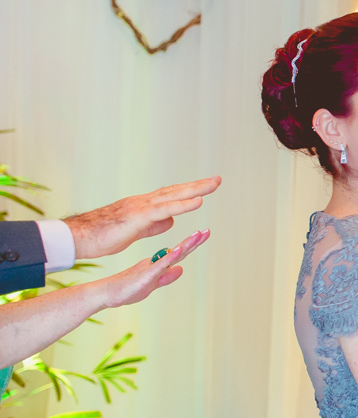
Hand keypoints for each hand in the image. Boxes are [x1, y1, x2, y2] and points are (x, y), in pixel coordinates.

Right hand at [65, 176, 220, 259]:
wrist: (80, 238)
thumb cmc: (103, 235)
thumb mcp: (135, 232)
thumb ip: (153, 225)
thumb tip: (171, 221)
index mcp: (143, 206)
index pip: (170, 195)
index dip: (187, 191)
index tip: (205, 187)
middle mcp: (143, 202)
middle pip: (175, 190)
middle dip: (197, 185)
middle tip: (217, 180)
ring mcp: (141, 207)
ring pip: (173, 195)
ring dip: (195, 189)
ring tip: (214, 184)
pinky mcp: (138, 216)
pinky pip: (165, 209)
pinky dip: (183, 204)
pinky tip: (198, 201)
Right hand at [89, 229, 209, 308]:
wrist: (106, 293)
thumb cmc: (127, 289)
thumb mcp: (152, 283)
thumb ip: (166, 277)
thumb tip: (181, 269)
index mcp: (158, 264)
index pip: (179, 253)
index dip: (191, 244)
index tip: (203, 233)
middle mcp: (156, 263)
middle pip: (179, 251)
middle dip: (194, 241)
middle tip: (207, 231)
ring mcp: (150, 268)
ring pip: (172, 255)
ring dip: (186, 245)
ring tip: (198, 235)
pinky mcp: (145, 275)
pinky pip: (159, 266)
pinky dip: (169, 258)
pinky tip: (178, 250)